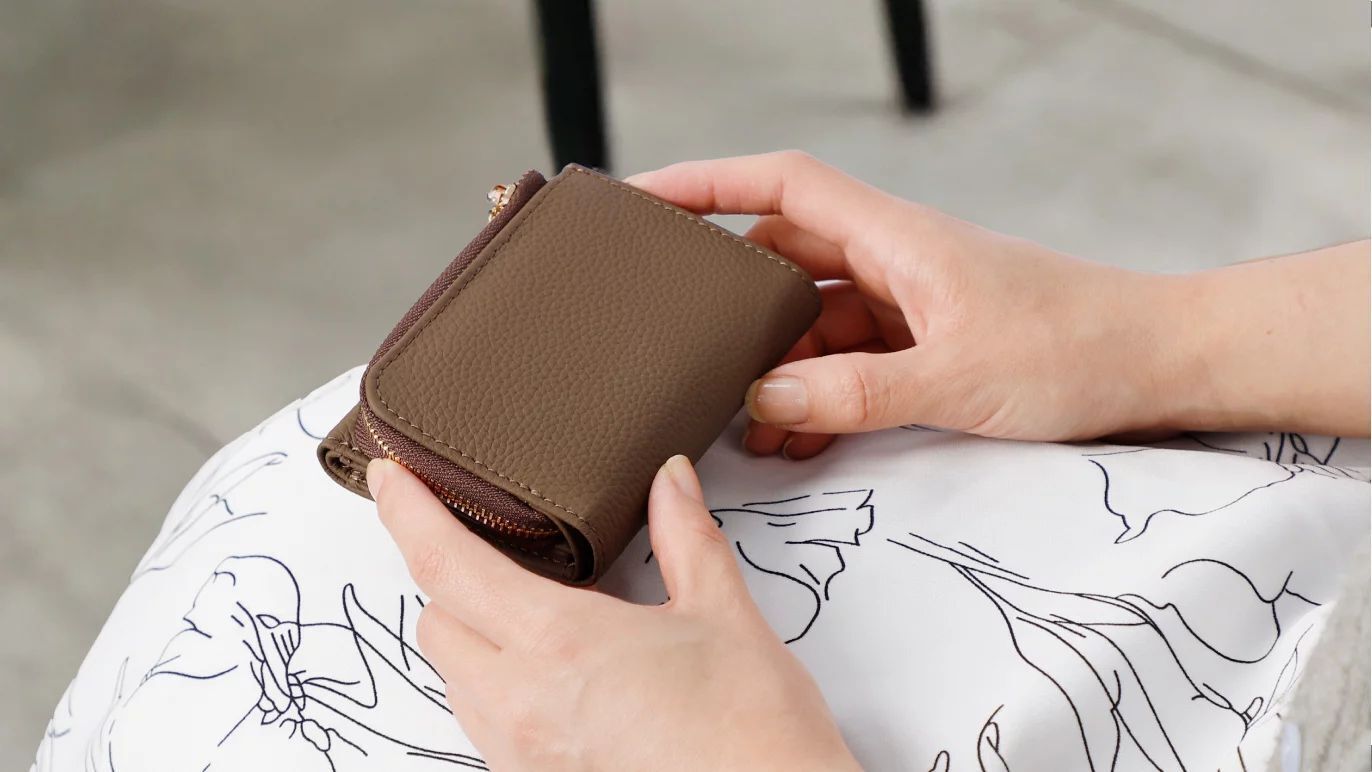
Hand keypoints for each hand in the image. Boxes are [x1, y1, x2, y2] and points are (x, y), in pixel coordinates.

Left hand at [370, 456, 858, 771]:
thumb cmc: (752, 733)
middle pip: (437, 621)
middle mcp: (521, 703)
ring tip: (539, 616)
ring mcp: (522, 754)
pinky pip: (486, 724)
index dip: (406, 511)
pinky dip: (501, 686)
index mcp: (558, 643)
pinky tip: (562, 676)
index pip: (445, 564)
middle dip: (450, 578)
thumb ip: (685, 538)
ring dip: (475, 637)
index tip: (389, 478)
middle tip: (495, 551)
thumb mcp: (723, 615)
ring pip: (456, 678)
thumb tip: (670, 484)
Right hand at [627, 151, 1186, 455]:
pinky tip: (790, 439)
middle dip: (726, 301)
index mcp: (893, 236)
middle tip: (672, 340)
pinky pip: (845, 363)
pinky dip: (813, 396)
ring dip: (772, 367)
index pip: (777, 185)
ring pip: (810, 322)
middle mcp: (890, 259)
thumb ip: (851, 393)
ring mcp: (906, 303)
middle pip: (780, 258)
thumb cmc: (1074, 348)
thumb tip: (763, 399)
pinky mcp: (923, 344)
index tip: (639, 199)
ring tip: (733, 420)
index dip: (703, 183)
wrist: (1155, 367)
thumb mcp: (954, 378)